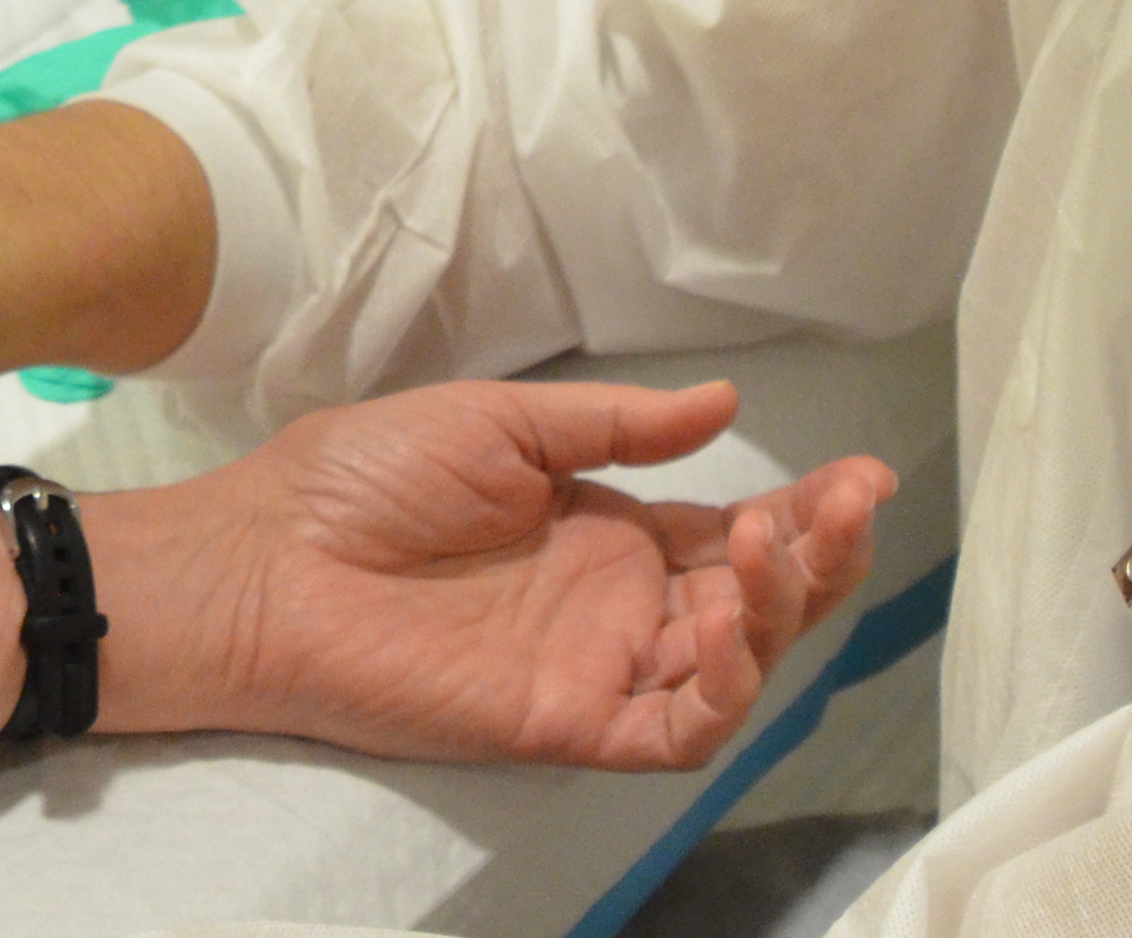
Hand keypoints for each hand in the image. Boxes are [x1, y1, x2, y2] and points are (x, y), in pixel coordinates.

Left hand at [144, 379, 896, 768]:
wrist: (267, 556)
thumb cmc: (362, 480)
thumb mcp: (501, 424)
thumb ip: (617, 427)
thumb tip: (724, 403)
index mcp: (606, 535)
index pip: (730, 533)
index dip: (804, 511)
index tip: (864, 473)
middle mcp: (616, 608)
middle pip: (753, 600)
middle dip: (819, 555)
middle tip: (852, 501)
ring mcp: (598, 669)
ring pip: (732, 665)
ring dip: (779, 608)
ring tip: (781, 539)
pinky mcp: (569, 722)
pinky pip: (676, 728)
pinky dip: (725, 690)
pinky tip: (734, 628)